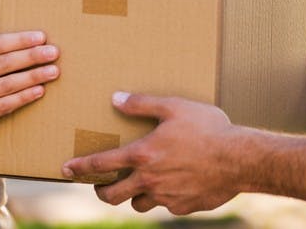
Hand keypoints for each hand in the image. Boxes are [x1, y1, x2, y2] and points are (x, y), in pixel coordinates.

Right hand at [0, 5, 59, 138]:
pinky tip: (41, 90)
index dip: (19, 40)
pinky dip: (24, 97)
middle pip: (3, 63)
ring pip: (6, 84)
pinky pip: (5, 105)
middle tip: (54, 52)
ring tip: (54, 71)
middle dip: (31, 56)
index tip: (43, 37)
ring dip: (33, 76)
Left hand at [62, 92, 243, 214]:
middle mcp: (149, 180)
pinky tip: (174, 184)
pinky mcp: (183, 207)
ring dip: (134, 195)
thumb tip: (116, 98)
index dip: (80, 167)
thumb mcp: (175, 107)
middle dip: (101, 191)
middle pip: (112, 195)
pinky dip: (164, 198)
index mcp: (143, 154)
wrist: (240, 159)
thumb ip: (143, 103)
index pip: (101, 164)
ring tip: (139, 183)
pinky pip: (166, 206)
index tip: (65, 169)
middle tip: (99, 186)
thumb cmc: (208, 128)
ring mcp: (166, 198)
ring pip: (139, 204)